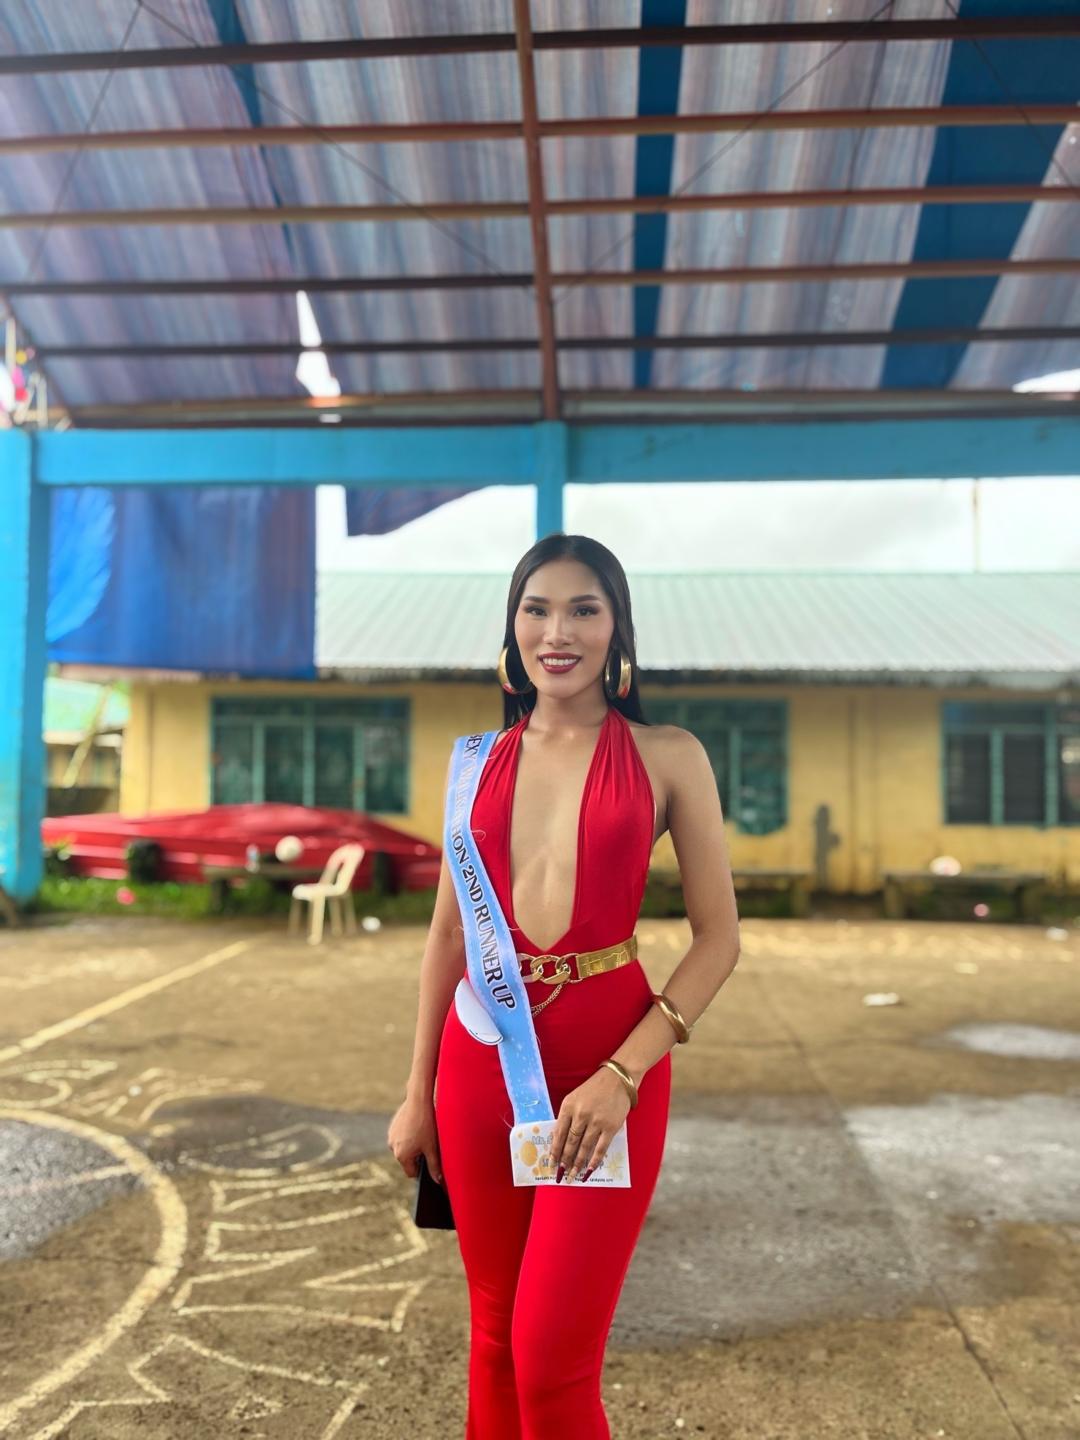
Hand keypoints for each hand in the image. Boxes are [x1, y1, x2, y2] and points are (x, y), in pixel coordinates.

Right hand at [387, 1094, 442, 1183]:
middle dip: (418, 1156)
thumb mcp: (432, 1147)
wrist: (419, 1100)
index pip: (412, 1173)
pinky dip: (409, 1135)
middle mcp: (393, 1147)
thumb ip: (434, 1166)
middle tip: (429, 1144)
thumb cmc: (426, 1124)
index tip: (431, 1161)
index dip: (422, 1170)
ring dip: (413, 1145)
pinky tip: (418, 1126)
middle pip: (408, 1160)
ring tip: (424, 1133)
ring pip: (404, 1148)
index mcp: (402, 1156)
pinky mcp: (393, 1126)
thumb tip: (437, 1181)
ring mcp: (391, 1136)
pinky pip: (401, 1137)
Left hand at [549, 1067, 631, 1181]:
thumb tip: (560, 1140)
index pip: (559, 1133)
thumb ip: (567, 1117)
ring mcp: (596, 1121)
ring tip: (572, 1175)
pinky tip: (588, 1170)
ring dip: (577, 1164)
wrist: (618, 1079)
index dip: (554, 1150)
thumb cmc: (594, 1089)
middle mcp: (581, 1114)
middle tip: (560, 1174)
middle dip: (564, 1161)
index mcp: (569, 1106)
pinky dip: (594, 1161)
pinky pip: (600, 1148)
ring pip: (584, 1148)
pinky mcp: (611, 1127)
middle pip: (570, 1143)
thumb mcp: (574, 1098)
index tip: (551, 1163)